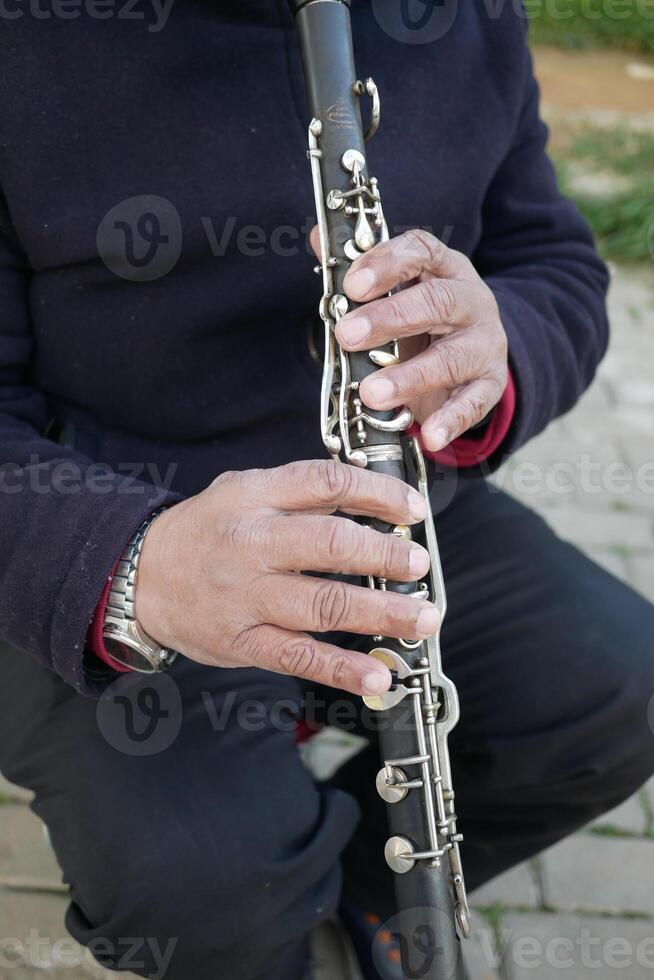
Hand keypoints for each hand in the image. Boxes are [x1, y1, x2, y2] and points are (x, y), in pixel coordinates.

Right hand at [136, 460, 438, 694]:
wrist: (140, 577)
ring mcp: (247, 597)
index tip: (413, 508)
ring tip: (423, 618)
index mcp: (254, 496)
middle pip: (330, 543)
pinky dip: (343, 670)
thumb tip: (373, 499)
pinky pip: (299, 657)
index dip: (378, 492)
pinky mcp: (244, 642)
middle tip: (419, 564)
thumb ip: (299, 493)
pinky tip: (380, 675)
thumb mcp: (242, 490)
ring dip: (381, 613)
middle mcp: (252, 544)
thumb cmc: (205, 531)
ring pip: (323, 604)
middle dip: (385, 555)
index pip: (326, 482)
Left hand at [316, 228, 508, 452]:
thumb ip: (358, 269)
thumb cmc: (421, 321)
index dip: (388, 263)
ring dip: (409, 377)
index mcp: (444, 269)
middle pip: (437, 302)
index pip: (422, 251)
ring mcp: (485, 343)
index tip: (351, 285)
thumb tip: (321, 239)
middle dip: (389, 319)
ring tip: (371, 394)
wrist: (473, 356)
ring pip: (451, 357)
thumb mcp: (394, 293)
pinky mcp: (492, 384)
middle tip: (347, 336)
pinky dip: (451, 421)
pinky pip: (474, 403)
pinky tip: (428, 435)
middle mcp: (471, 301)